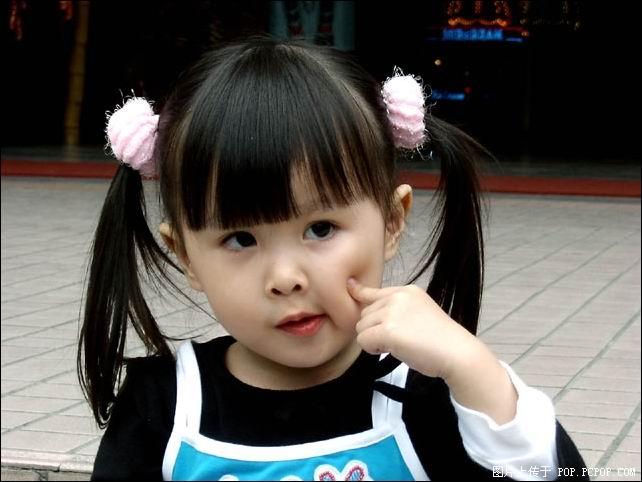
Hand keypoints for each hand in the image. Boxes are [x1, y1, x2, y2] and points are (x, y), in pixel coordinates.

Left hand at [347, 278, 478, 379]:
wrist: (456, 352)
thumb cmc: (441, 340)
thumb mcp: (419, 313)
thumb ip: (396, 309)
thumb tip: (370, 316)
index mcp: (407, 291)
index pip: (374, 291)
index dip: (359, 292)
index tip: (350, 287)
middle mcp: (397, 297)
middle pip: (365, 314)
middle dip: (374, 329)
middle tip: (398, 339)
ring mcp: (392, 312)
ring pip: (362, 328)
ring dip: (373, 340)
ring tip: (398, 345)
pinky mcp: (387, 330)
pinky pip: (363, 340)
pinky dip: (372, 349)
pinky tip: (392, 350)